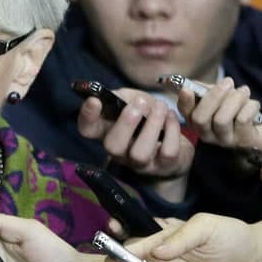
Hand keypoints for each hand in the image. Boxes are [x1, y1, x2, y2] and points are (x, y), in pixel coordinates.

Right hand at [77, 87, 194, 178]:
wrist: (174, 141)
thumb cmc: (147, 118)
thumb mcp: (132, 101)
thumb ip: (122, 96)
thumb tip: (115, 96)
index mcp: (107, 132)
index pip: (87, 130)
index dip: (87, 117)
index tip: (95, 100)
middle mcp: (121, 152)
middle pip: (112, 147)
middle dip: (125, 123)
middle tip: (139, 103)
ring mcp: (142, 163)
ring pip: (140, 153)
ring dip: (152, 125)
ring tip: (161, 107)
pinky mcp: (164, 166)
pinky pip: (167, 151)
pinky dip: (172, 130)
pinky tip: (171, 117)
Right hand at [177, 76, 261, 152]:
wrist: (258, 131)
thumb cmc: (235, 110)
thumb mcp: (220, 98)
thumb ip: (205, 91)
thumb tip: (189, 83)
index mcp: (197, 122)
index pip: (185, 113)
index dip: (184, 102)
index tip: (186, 89)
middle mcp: (207, 134)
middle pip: (200, 118)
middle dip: (214, 96)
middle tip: (228, 82)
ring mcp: (224, 140)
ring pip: (222, 119)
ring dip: (235, 99)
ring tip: (244, 91)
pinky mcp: (242, 140)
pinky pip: (242, 120)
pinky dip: (250, 106)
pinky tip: (253, 104)